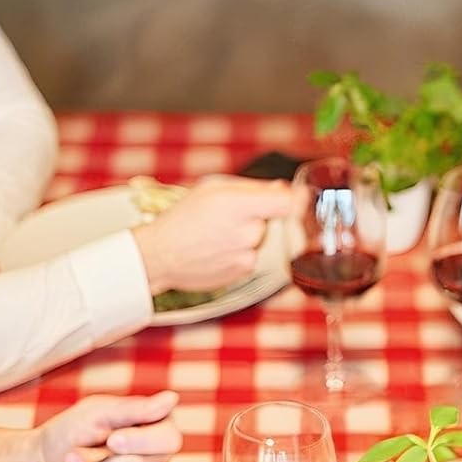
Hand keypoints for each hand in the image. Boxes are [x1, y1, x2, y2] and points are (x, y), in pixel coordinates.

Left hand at [31, 390, 181, 461]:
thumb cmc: (69, 432)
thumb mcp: (98, 412)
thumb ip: (133, 408)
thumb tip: (170, 399)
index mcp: (155, 426)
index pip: (168, 440)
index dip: (140, 443)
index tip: (112, 440)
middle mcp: (156, 456)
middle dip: (101, 460)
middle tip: (80, 452)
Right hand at [132, 178, 290, 293]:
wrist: (159, 256)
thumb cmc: (183, 217)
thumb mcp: (212, 187)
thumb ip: (253, 187)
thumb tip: (283, 188)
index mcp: (239, 206)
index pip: (288, 203)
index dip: (297, 199)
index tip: (301, 196)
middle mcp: (247, 234)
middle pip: (274, 221)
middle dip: (261, 216)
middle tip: (231, 215)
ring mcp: (247, 258)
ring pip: (262, 240)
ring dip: (249, 235)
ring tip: (219, 234)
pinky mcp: (243, 274)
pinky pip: (252, 256)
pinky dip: (241, 251)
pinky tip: (217, 249)